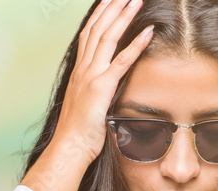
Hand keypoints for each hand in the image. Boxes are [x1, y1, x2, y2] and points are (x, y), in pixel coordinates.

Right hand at [53, 0, 152, 163]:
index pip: (89, 34)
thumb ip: (96, 90)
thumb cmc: (80, 132)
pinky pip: (121, 62)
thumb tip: (106, 87)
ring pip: (107, 38)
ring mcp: (91, 76)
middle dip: (112, 7)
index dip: (100, 15)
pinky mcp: (101, 88)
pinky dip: (135, 46)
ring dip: (123, 17)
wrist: (69, 148)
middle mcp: (83, 69)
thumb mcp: (88, 104)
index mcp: (80, 71)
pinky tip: (148, 32)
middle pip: (98, 29)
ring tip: (136, 0)